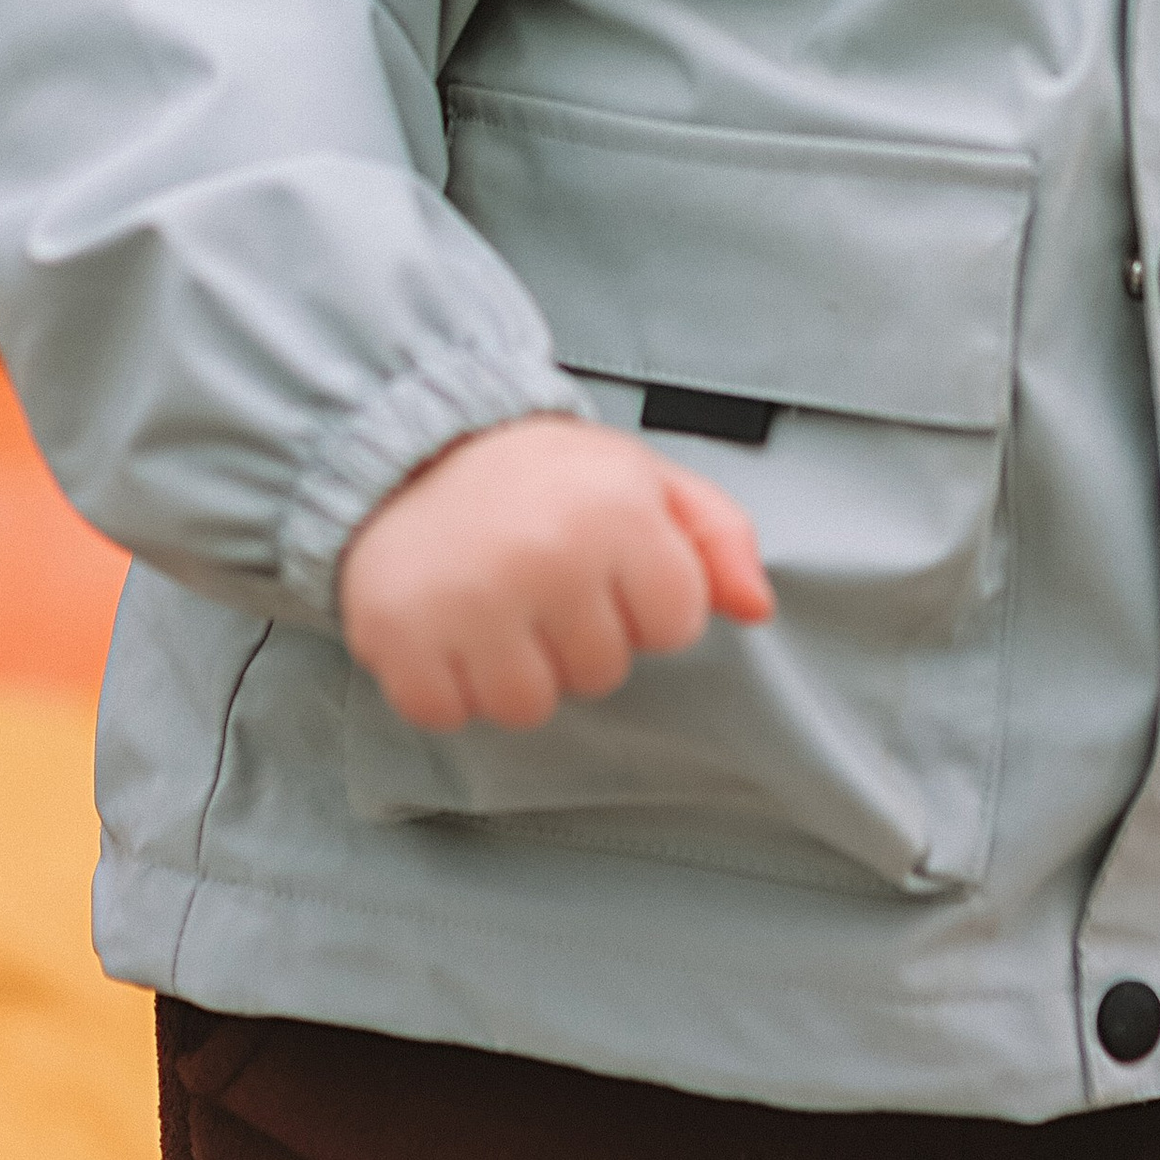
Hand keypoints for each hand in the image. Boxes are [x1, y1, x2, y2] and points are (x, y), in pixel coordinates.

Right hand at [340, 414, 771, 731]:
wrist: (418, 445)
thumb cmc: (542, 475)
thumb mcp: (644, 478)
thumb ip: (718, 537)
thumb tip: (757, 609)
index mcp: (618, 511)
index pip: (676, 625)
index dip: (645, 604)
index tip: (607, 567)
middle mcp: (549, 555)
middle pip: (603, 672)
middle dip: (579, 637)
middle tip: (542, 578)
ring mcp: (472, 600)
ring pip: (528, 707)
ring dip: (513, 670)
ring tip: (496, 605)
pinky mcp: (402, 635)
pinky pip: (446, 714)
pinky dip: (446, 685)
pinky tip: (448, 626)